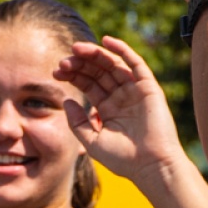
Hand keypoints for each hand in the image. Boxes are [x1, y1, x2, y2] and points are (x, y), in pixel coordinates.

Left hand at [56, 37, 185, 185]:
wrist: (151, 167)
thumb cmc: (123, 159)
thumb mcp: (91, 141)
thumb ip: (77, 121)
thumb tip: (66, 100)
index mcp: (108, 109)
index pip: (88, 84)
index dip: (73, 75)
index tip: (56, 71)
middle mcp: (121, 97)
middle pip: (98, 72)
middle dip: (81, 64)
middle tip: (64, 61)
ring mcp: (135, 91)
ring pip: (113, 65)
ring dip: (95, 54)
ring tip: (77, 49)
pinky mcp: (149, 88)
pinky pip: (136, 64)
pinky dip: (122, 50)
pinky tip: (106, 41)